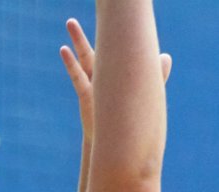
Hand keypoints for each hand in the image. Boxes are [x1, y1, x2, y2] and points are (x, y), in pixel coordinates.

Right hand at [60, 19, 171, 143]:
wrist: (114, 140)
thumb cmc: (127, 118)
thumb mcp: (144, 94)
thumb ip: (156, 75)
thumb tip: (166, 56)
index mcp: (115, 71)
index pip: (113, 46)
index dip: (112, 32)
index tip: (112, 15)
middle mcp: (103, 74)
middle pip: (96, 46)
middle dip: (92, 30)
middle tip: (85, 13)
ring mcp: (94, 82)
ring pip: (84, 56)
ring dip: (78, 39)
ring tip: (70, 22)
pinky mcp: (87, 94)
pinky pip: (77, 75)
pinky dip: (70, 63)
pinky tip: (63, 50)